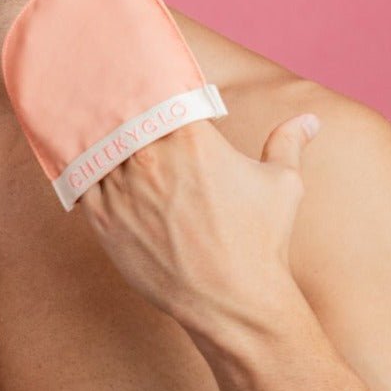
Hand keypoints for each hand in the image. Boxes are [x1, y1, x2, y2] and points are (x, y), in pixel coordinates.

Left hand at [78, 114, 320, 341]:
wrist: (232, 301)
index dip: (152, 91)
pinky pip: (81, 182)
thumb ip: (287, 143)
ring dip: (101, 142)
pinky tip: (84, 166)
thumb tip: (309, 121)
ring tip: (91, 131)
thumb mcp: (281, 185)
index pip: (158, 95)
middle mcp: (150, 156)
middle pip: (122, 119)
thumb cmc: (260, 241)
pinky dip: (85, 173)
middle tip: (109, 101)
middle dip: (121, 114)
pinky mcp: (101, 217)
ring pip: (99, 148)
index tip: (147, 89)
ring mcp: (121, 186)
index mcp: (190, 137)